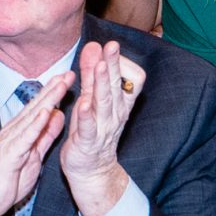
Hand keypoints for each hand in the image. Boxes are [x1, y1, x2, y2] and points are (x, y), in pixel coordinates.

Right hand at [0, 74, 73, 215]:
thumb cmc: (8, 180)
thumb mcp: (34, 155)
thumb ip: (45, 136)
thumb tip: (57, 116)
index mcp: (21, 132)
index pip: (40, 108)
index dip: (54, 92)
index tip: (68, 78)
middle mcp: (14, 131)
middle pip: (37, 106)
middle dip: (53, 89)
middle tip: (69, 73)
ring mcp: (11, 141)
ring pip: (32, 117)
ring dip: (47, 100)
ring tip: (60, 85)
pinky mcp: (9, 154)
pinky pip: (25, 137)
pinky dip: (36, 124)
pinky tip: (46, 112)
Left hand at [59, 41, 145, 213]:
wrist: (92, 170)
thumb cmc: (92, 130)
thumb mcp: (93, 99)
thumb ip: (92, 74)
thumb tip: (94, 46)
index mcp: (120, 103)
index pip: (131, 78)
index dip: (121, 63)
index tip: (111, 47)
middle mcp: (115, 114)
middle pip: (116, 85)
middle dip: (114, 65)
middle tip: (112, 45)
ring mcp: (103, 128)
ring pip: (104, 103)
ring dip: (102, 84)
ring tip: (99, 66)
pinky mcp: (87, 142)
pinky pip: (89, 128)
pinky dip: (87, 115)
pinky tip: (84, 103)